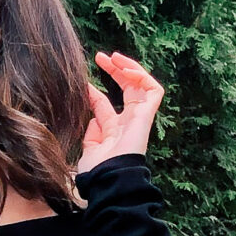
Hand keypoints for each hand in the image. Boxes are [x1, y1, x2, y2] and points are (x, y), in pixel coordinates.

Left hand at [79, 50, 163, 173]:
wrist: (108, 178)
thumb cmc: (97, 171)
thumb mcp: (88, 149)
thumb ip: (91, 134)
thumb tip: (92, 118)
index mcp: (113, 131)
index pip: (105, 105)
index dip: (94, 92)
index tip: (81, 82)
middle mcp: (127, 123)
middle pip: (125, 90)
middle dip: (114, 71)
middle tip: (100, 57)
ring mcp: (139, 119)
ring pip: (141, 86)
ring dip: (129, 68)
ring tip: (114, 57)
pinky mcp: (147, 116)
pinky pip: (154, 90)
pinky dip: (142, 76)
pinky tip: (125, 69)